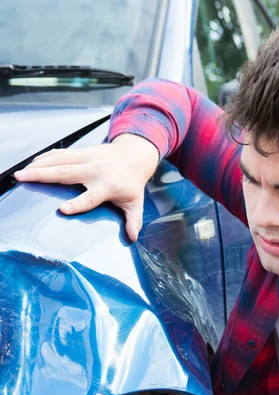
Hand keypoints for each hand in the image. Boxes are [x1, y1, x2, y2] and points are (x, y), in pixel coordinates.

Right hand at [14, 134, 158, 241]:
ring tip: (21, 173)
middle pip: (66, 173)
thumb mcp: (136, 203)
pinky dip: (44, 158)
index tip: (62, 209)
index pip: (90, 197)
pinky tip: (31, 164)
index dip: (77, 204)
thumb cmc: (132, 184)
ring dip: (38, 165)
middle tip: (24, 179)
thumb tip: (132, 237)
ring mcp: (87, 158)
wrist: (134, 156)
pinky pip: (60, 154)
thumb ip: (134, 220)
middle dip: (43, 175)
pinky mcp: (81, 152)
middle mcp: (95, 170)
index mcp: (109, 185)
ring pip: (59, 160)